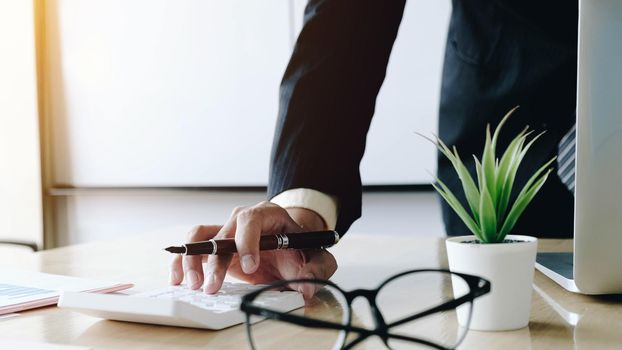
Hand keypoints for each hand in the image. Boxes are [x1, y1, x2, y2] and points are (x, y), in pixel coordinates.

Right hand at [169, 201, 337, 298]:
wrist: (289, 243)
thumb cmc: (300, 246)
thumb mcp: (317, 255)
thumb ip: (318, 268)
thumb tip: (306, 287)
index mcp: (268, 215)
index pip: (251, 220)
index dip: (247, 241)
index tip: (249, 266)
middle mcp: (242, 219)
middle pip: (223, 233)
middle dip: (215, 261)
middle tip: (212, 287)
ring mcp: (226, 231)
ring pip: (201, 237)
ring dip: (193, 260)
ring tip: (194, 285)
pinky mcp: (215, 246)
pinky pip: (193, 247)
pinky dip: (182, 261)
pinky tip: (178, 279)